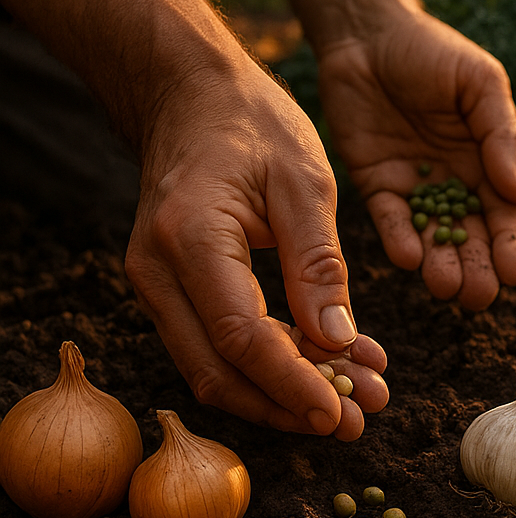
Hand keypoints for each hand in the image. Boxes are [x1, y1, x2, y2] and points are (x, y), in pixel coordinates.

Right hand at [0, 0, 388, 437]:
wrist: (191, 96)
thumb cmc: (251, 125)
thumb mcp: (304, 182)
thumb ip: (320, 264)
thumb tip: (340, 343)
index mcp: (190, 238)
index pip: (241, 336)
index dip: (292, 383)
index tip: (341, 412)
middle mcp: (156, 271)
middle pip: (218, 371)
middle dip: (289, 406)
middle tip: (358, 422)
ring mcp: (155, 284)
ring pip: (214, 368)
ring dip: (284, 393)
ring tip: (359, 400)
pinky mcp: (171, 288)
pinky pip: (216, 344)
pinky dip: (272, 363)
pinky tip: (333, 363)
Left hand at [315, 8, 515, 309]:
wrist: (367, 33)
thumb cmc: (434, 51)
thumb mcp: (480, 84)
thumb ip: (501, 136)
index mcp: (491, 161)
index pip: (507, 213)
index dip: (512, 244)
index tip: (515, 273)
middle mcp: (458, 182)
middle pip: (473, 236)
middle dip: (478, 268)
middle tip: (479, 297)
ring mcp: (417, 187)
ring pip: (434, 237)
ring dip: (441, 264)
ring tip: (446, 287)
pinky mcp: (377, 184)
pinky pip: (391, 219)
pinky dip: (400, 240)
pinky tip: (408, 258)